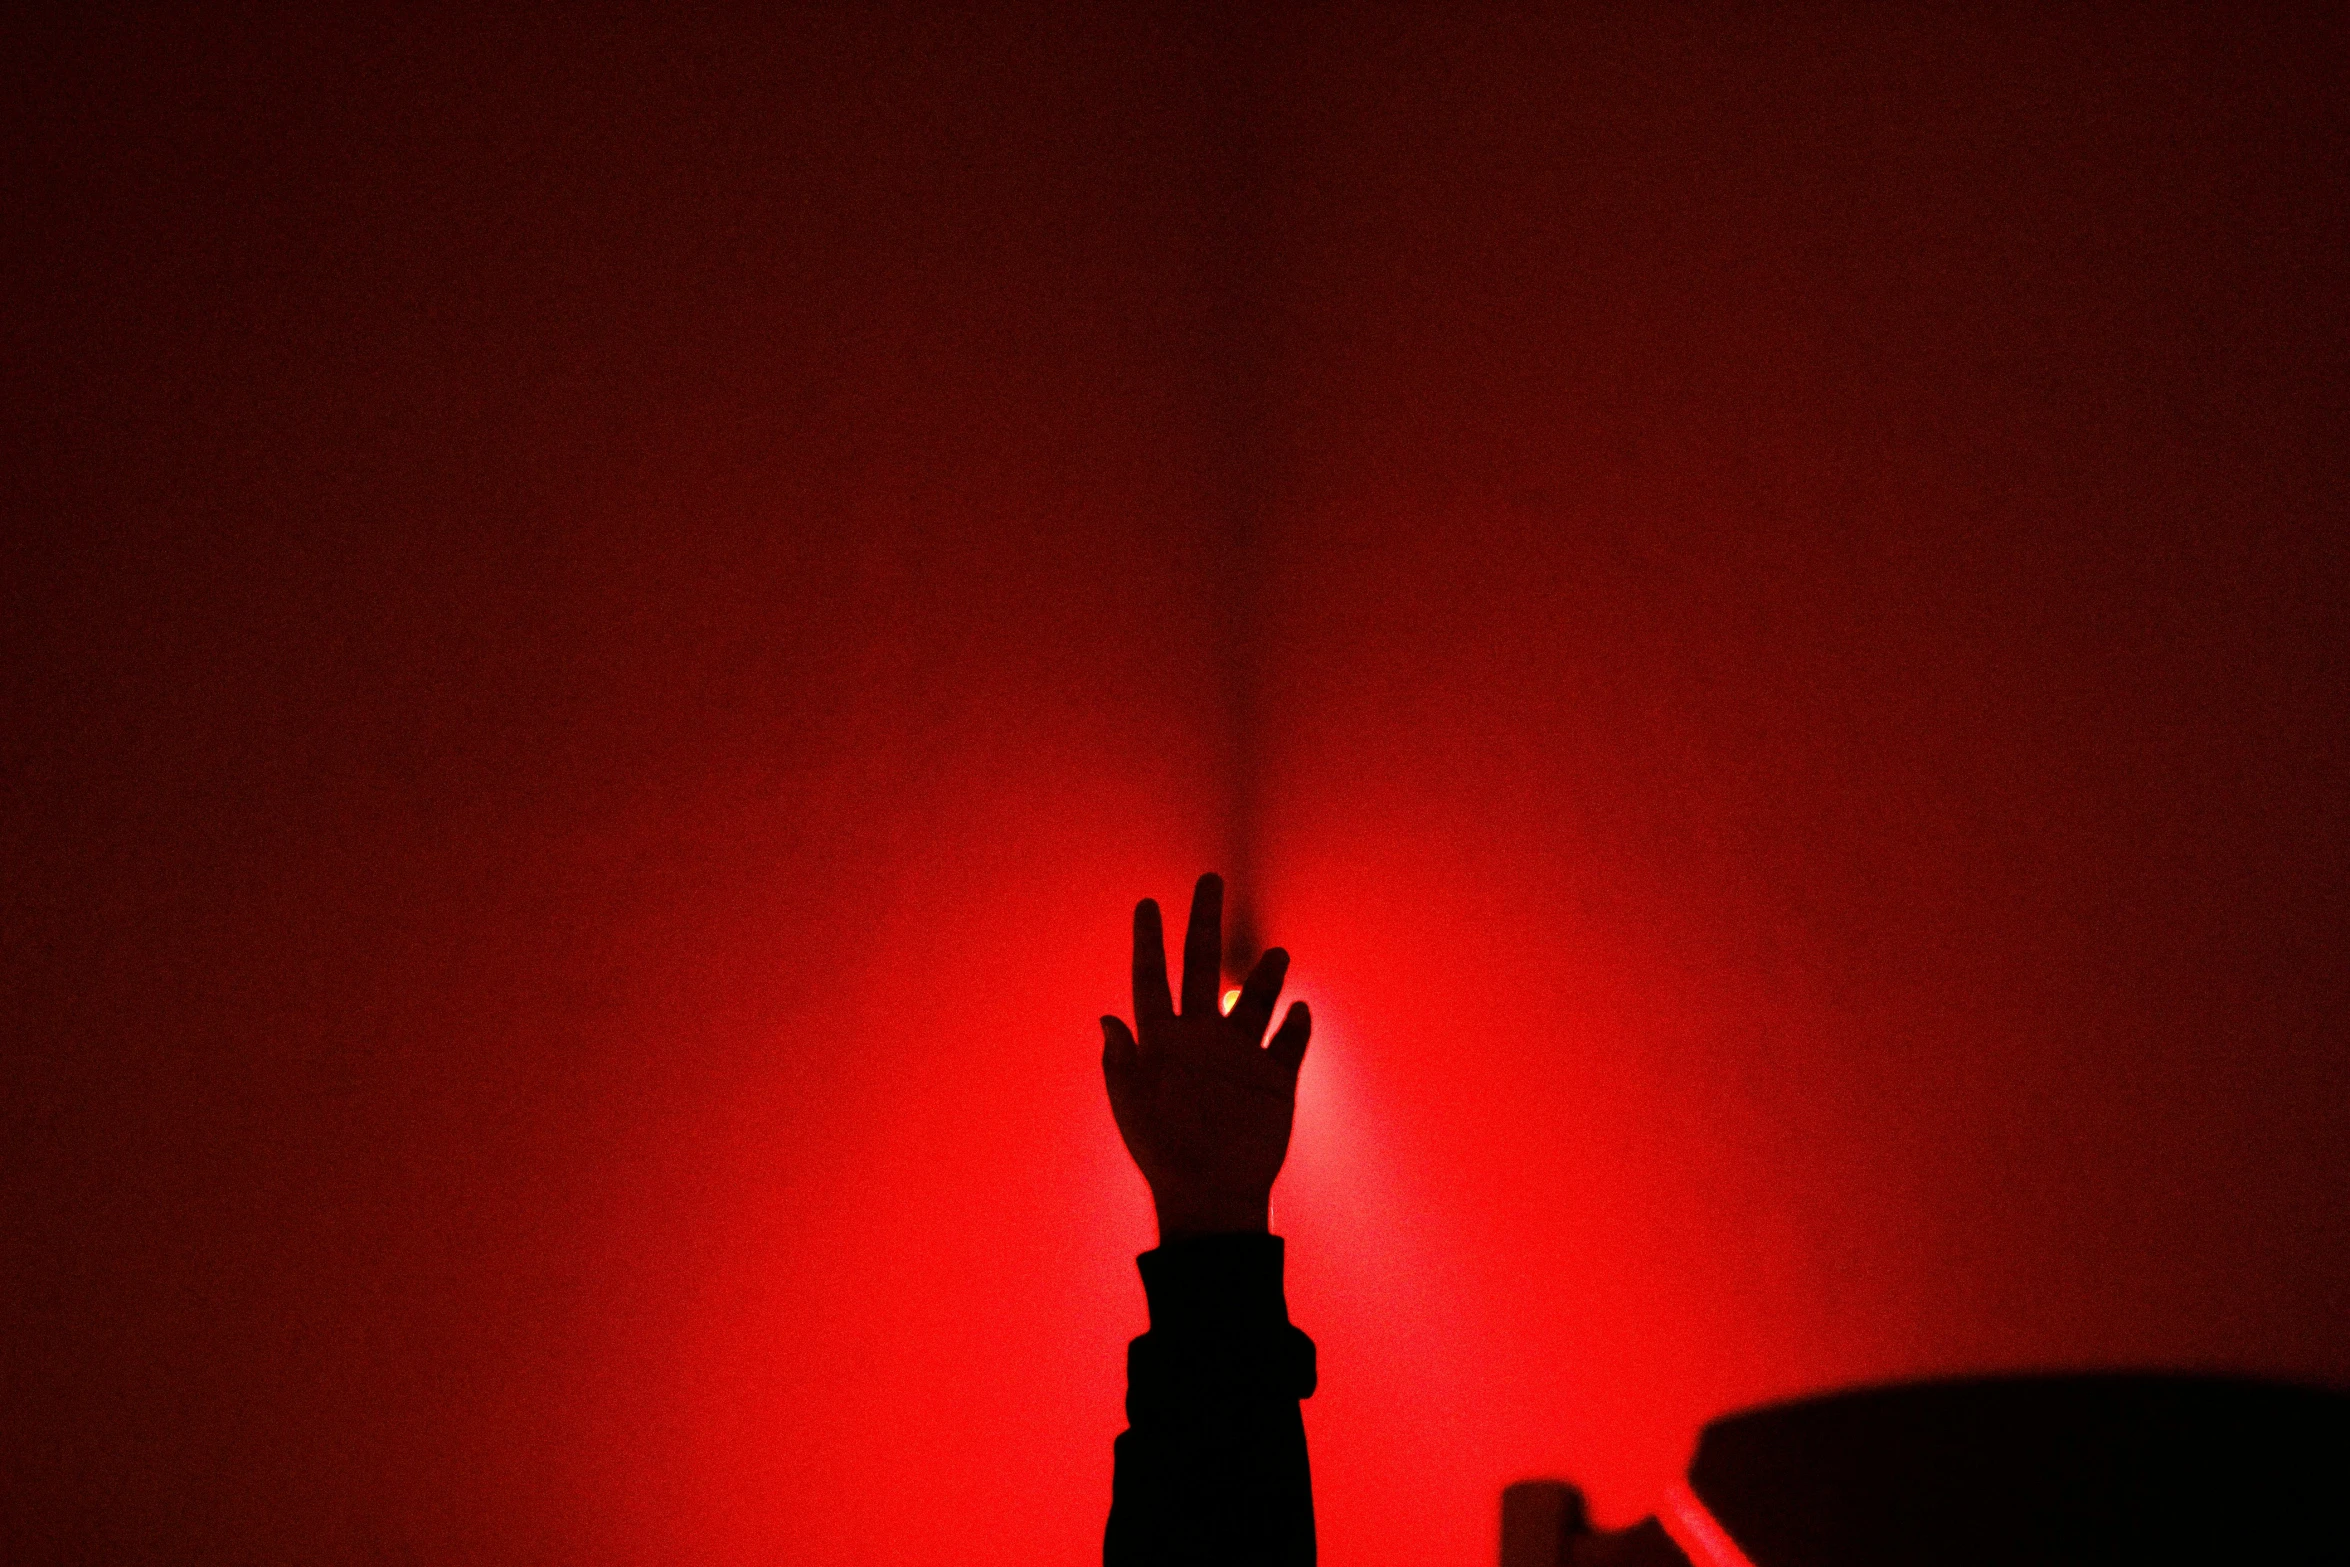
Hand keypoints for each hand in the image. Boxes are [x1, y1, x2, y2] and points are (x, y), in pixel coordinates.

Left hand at [1102, 873, 1310, 1240]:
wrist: (1212, 1196)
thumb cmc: (1164, 1154)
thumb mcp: (1132, 1105)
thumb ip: (1121, 1061)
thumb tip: (1107, 1018)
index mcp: (1162, 1040)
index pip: (1152, 979)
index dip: (1149, 941)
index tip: (1147, 903)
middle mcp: (1200, 1039)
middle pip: (1201, 966)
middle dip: (1204, 922)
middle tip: (1208, 879)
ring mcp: (1239, 1057)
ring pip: (1252, 999)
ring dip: (1264, 975)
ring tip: (1275, 954)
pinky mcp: (1274, 1080)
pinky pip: (1289, 1043)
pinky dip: (1296, 1025)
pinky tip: (1301, 1010)